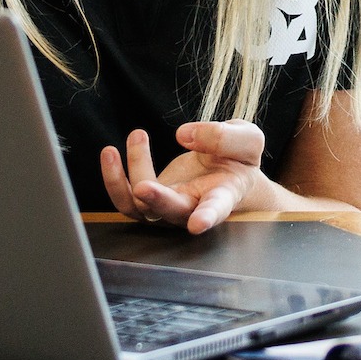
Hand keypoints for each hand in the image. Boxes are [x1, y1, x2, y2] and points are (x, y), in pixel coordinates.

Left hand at [99, 122, 282, 233]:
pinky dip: (114, 177)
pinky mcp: (149, 198)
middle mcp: (192, 207)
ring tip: (134, 137)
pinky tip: (112, 152)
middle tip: (142, 186)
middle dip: (157, 201)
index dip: (207, 217)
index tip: (198, 224)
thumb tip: (184, 135)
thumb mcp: (247, 139)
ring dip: (123, 182)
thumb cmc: (239, 159)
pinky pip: (125, 197)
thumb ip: (223, 137)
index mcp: (223, 195)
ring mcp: (167, 206)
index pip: (216, 209)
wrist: (230, 168)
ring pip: (139, 207)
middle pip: (171, 213)